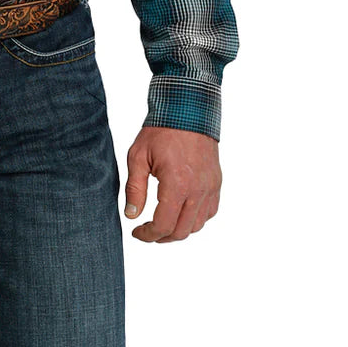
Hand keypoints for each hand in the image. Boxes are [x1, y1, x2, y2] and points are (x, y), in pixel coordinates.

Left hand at [124, 127, 221, 242]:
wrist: (189, 109)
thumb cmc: (162, 130)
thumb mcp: (138, 158)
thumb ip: (134, 190)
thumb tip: (132, 215)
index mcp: (177, 184)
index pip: (163, 225)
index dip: (147, 235)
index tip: (136, 232)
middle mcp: (197, 189)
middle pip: (181, 231)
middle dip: (161, 237)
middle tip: (148, 231)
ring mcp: (210, 187)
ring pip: (197, 225)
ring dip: (179, 230)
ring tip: (163, 223)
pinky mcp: (216, 182)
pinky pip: (209, 212)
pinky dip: (195, 219)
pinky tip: (181, 212)